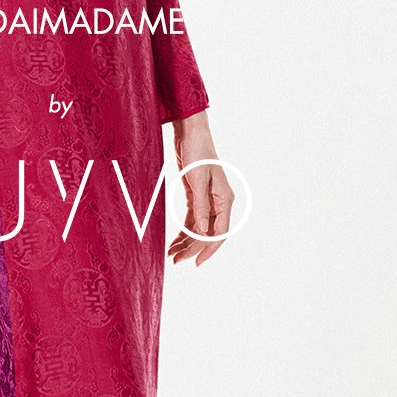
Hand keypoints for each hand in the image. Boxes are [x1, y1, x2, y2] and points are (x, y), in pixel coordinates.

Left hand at [166, 111, 233, 267]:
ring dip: (186, 242)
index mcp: (224, 200)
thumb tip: (203, 230)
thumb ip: (201, 206)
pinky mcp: (197, 196)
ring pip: (199, 228)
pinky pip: (192, 220)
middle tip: (176, 260)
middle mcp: (219, 203)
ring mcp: (208, 200)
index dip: (208, 249)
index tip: (196, 262)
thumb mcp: (198, 180)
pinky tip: (174, 242)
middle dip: (193, 248)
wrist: (191, 134)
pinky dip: (184, 231)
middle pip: (208, 233)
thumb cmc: (198, 153)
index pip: (219, 232)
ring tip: (172, 254)